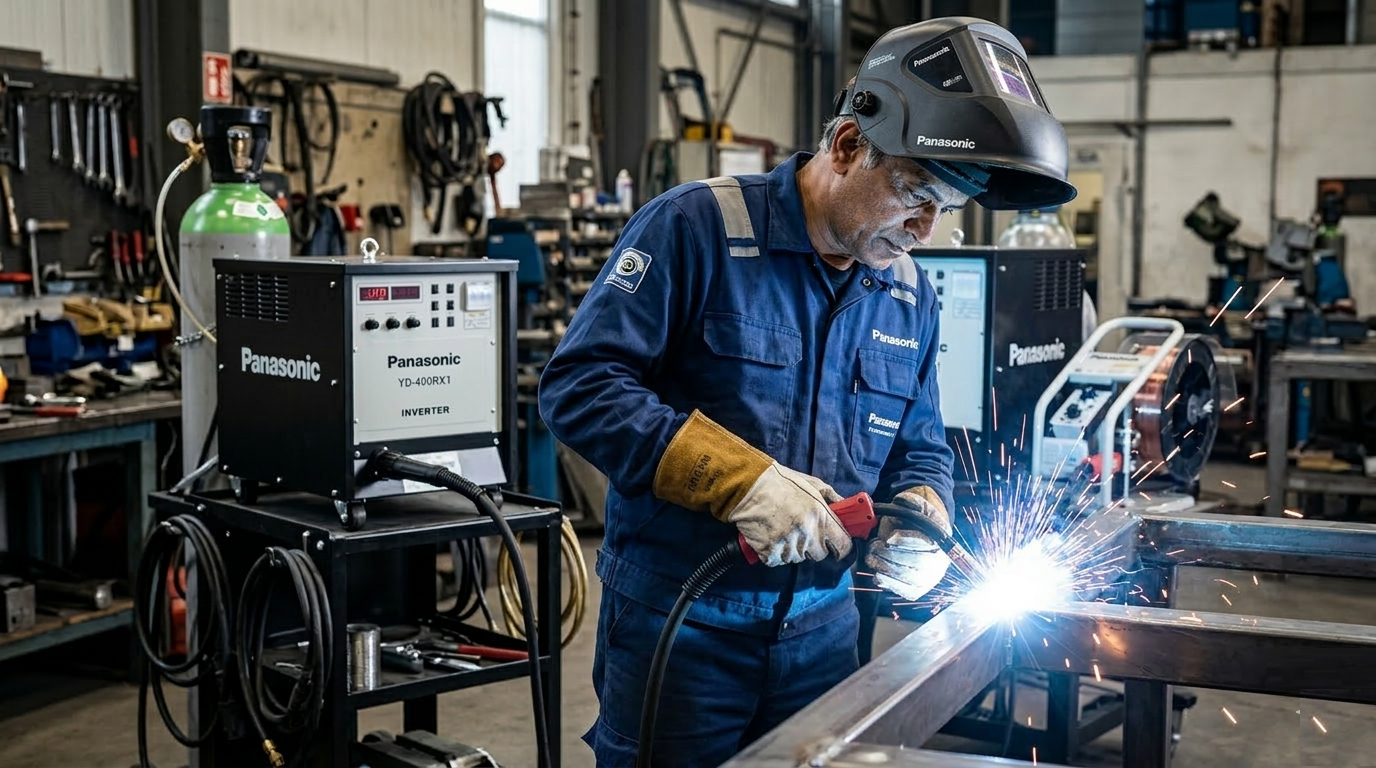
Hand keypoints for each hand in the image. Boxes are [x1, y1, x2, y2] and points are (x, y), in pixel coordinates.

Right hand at [729, 464, 851, 566]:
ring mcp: (788, 545)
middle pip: (819, 555)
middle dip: (814, 546)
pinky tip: (770, 536)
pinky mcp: (770, 553)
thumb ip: (832, 498)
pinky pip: (778, 561)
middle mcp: (806, 534)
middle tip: (802, 532)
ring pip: (798, 558)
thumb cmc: (781, 482)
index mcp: (821, 517)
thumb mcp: (812, 484)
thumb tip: (846, 509)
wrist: (749, 486)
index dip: (840, 547)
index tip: (835, 545)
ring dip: (793, 549)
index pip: (843, 545)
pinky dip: (774, 553)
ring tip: (782, 529)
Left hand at [865, 486, 952, 600]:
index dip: (906, 542)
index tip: (889, 538)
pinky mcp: (919, 588)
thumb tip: (904, 501)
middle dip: (891, 556)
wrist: (918, 531)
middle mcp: (939, 561)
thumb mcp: (913, 504)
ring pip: (910, 579)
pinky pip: (908, 592)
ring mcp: (930, 577)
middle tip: (874, 546)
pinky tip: (878, 575)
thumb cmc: (913, 518)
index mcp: (940, 538)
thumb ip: (910, 501)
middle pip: (917, 564)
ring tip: (872, 556)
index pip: (925, 543)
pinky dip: (891, 585)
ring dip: (886, 569)